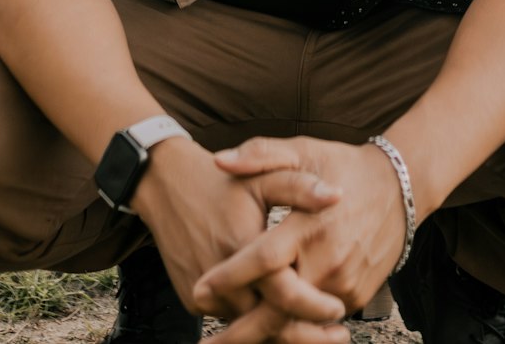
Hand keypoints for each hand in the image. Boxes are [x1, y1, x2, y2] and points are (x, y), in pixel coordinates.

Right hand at [132, 137, 348, 340]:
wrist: (166, 185)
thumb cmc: (221, 182)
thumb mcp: (263, 177)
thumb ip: (301, 187)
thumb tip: (338, 197)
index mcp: (241, 246)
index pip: (282, 293)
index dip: (313, 306)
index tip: (339, 310)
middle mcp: (220, 279)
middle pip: (268, 321)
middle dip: (305, 333)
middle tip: (339, 335)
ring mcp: (203, 294)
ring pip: (251, 326)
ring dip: (283, 332)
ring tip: (320, 335)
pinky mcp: (193, 301)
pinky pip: (233, 320)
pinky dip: (258, 324)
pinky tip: (286, 323)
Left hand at [193, 137, 407, 341]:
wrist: (400, 189)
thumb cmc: (344, 166)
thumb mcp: (304, 151)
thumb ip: (261, 154)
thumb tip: (220, 161)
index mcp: (309, 225)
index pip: (264, 259)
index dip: (230, 277)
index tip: (199, 289)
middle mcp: (327, 261)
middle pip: (278, 308)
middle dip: (239, 332)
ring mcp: (344, 284)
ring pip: (297, 319)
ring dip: (264, 334)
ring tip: (228, 342)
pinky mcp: (355, 297)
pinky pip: (316, 317)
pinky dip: (292, 325)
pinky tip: (267, 329)